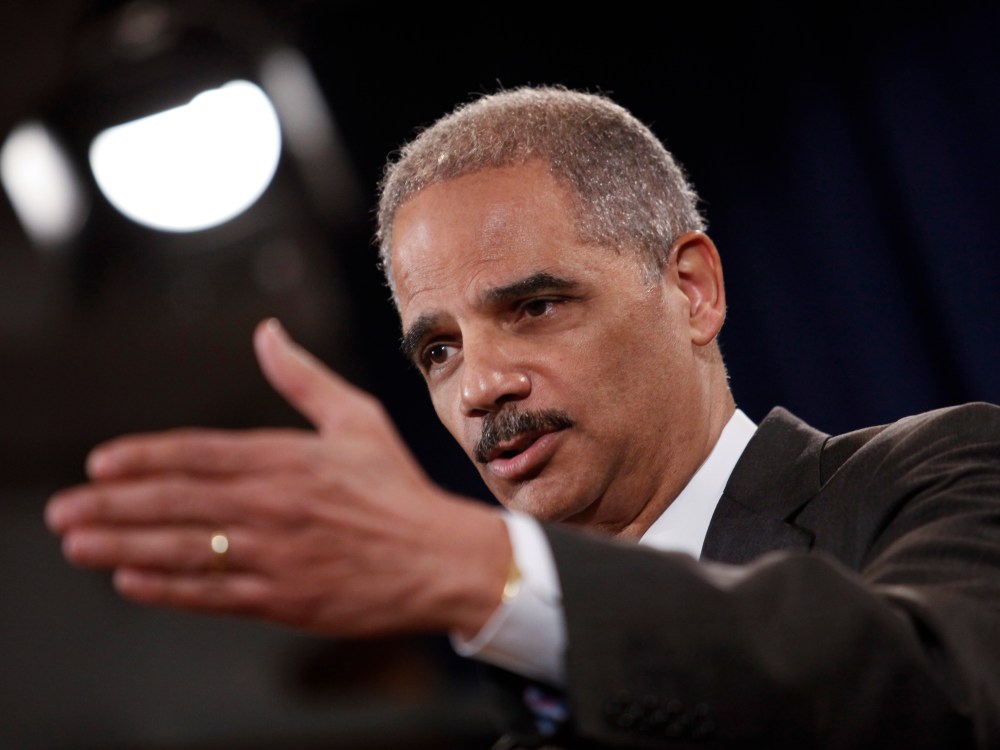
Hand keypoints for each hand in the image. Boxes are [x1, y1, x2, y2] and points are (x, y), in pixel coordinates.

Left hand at [45, 319, 510, 637]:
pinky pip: (212, 593)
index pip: (200, 452)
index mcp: (290, 457)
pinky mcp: (284, 598)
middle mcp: (276, 504)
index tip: (100, 463)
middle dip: (111, 505)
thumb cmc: (398, 489)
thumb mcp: (358, 419)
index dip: (144, 457)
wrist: (441, 558)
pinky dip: (166, 588)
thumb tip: (266, 332)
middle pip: (178, 501)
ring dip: (122, 545)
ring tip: (76, 543)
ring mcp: (277, 554)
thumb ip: (303, 378)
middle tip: (61, 510)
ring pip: (184, 548)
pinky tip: (130, 579)